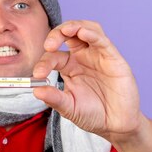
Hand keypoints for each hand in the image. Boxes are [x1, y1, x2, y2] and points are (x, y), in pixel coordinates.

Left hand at [32, 20, 144, 141]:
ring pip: (87, 30)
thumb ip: (54, 99)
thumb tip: (36, 90)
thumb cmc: (93, 114)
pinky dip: (92, 34)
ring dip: (75, 26)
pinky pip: (102, 41)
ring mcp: (98, 56)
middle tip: (48, 45)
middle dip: (56, 34)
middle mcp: (83, 57)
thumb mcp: (69, 108)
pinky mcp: (113, 59)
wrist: (116, 125)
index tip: (38, 74)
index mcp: (69, 67)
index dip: (44, 62)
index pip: (53, 56)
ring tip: (65, 31)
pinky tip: (83, 33)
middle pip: (69, 34)